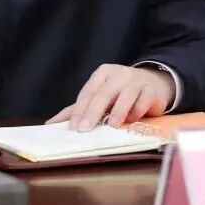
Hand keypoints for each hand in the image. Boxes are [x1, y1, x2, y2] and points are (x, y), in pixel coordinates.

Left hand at [46, 64, 173, 131]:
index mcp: (102, 74)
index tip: (73, 128)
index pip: (88, 93)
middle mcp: (118, 74)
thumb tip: (51, 124)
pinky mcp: (151, 90)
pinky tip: (132, 120)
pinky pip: (143, 100)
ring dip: (118, 111)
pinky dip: (137, 111)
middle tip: (85, 129)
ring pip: (125, 95)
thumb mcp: (100, 96)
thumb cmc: (121, 92)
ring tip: (112, 126)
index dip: (80, 110)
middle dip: (93, 112)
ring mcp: (136, 80)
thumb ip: (78, 109)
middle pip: (103, 93)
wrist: (154, 83)